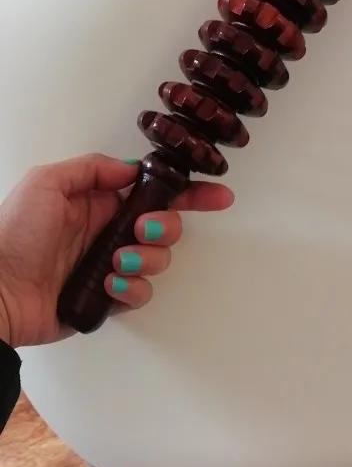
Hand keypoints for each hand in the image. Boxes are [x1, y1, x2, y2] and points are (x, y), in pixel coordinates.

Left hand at [0, 154, 232, 347]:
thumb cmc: (12, 236)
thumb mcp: (47, 182)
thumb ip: (93, 169)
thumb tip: (131, 169)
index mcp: (97, 201)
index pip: (153, 191)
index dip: (189, 192)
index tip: (216, 195)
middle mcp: (108, 231)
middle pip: (165, 224)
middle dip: (165, 225)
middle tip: (143, 229)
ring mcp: (110, 265)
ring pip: (158, 259)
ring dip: (146, 258)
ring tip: (117, 262)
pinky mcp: (107, 297)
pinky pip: (140, 292)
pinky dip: (130, 288)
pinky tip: (108, 285)